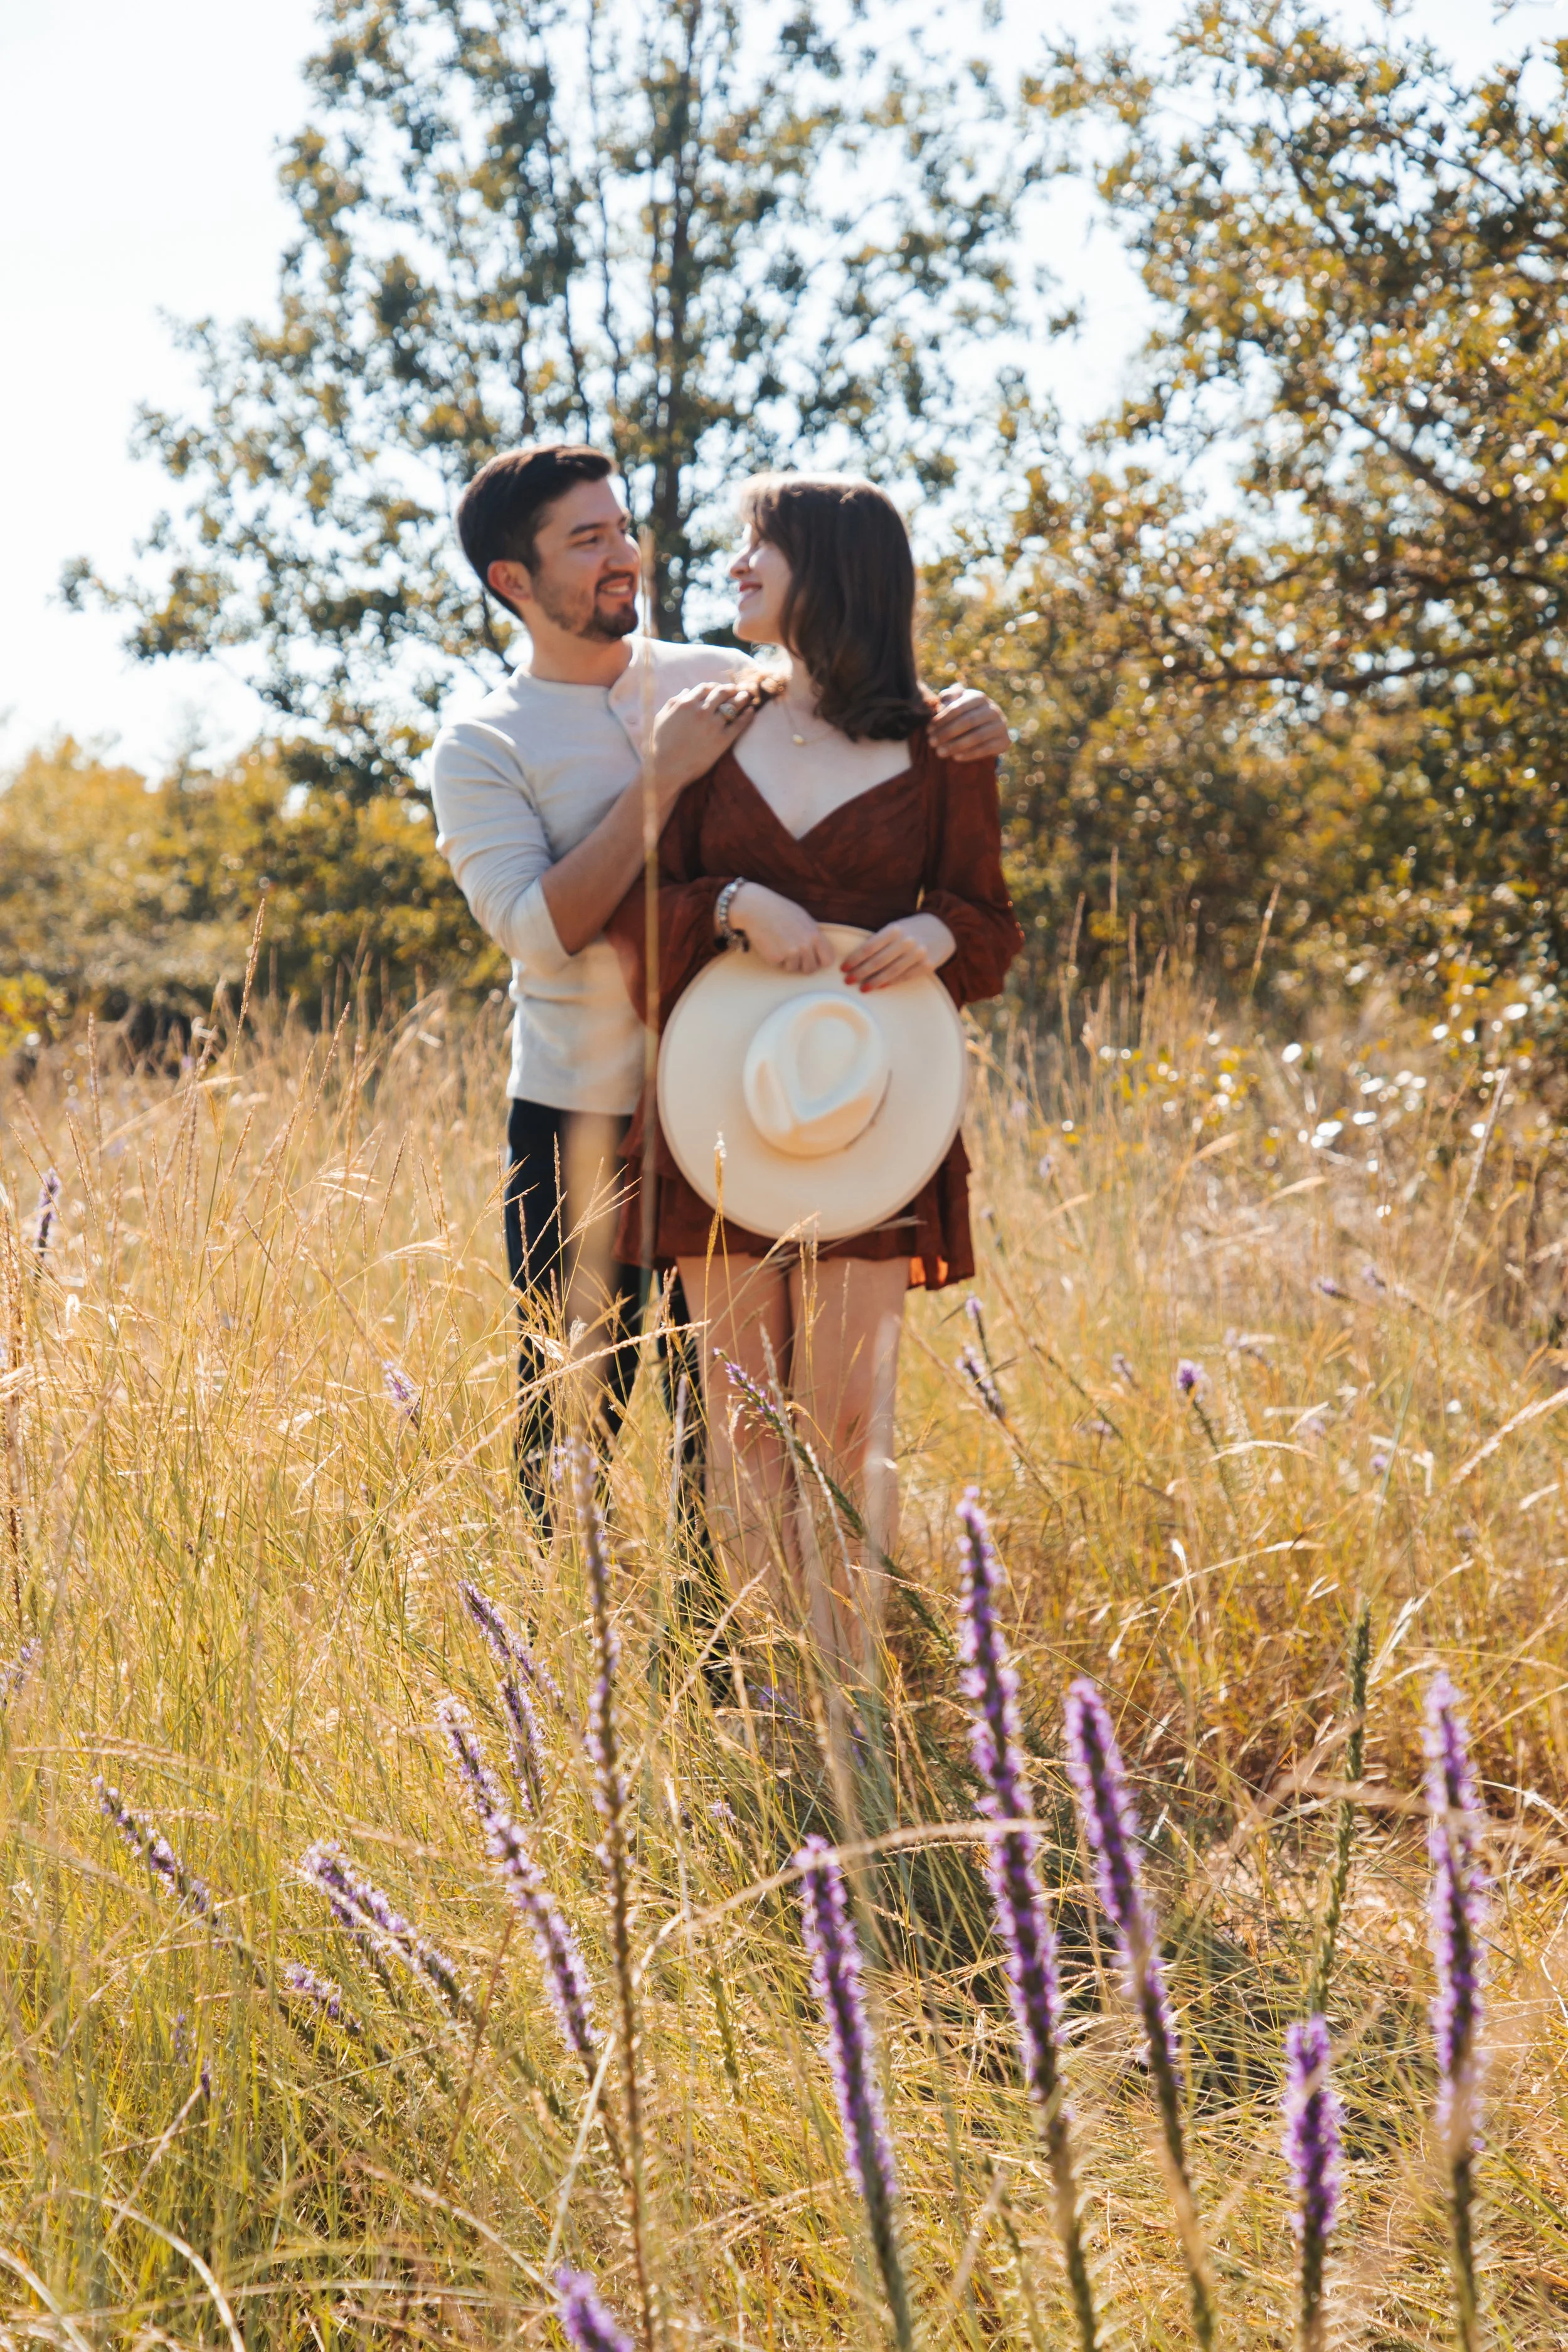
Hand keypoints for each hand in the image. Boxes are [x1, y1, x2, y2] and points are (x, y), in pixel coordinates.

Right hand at [650, 678, 762, 806]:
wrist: (666, 769)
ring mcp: (713, 725)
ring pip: (733, 705)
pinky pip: (739, 724)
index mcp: (685, 704)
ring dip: (742, 698)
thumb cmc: (659, 745)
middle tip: (739, 689)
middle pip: (721, 693)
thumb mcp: (660, 718)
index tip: (720, 688)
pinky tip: (752, 711)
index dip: (715, 686)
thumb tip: (686, 691)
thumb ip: (673, 702)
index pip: (705, 688)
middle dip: (732, 689)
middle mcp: (701, 711)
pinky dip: (747, 715)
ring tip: (748, 696)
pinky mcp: (722, 741)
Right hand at [727, 883, 835, 972]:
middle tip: (793, 954)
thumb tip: (820, 950)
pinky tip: (771, 944)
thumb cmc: (780, 911)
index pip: (828, 959)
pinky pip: (779, 965)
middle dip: (803, 965)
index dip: (820, 961)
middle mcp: (805, 945)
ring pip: (794, 969)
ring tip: (780, 944)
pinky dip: (775, 959)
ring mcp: (790, 953)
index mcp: (815, 935)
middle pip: (811, 969)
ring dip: (787, 961)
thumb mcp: (803, 919)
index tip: (814, 958)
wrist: (756, 908)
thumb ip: (812, 935)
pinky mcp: (776, 958)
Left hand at [840, 912, 955, 990]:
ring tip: (862, 988)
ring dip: (874, 981)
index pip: (869, 947)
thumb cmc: (914, 928)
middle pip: (877, 961)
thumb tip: (859, 958)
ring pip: (891, 972)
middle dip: (860, 972)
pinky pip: (905, 977)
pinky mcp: (927, 965)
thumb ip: (881, 939)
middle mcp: (906, 941)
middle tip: (847, 981)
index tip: (843, 968)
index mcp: (895, 929)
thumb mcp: (898, 927)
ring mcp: (918, 954)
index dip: (854, 959)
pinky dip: (891, 982)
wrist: (946, 927)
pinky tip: (880, 986)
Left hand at [928, 684, 1008, 763]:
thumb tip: (943, 702)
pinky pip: (986, 749)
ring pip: (977, 736)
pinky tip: (955, 758)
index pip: (958, 707)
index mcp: (979, 697)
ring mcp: (1000, 726)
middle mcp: (993, 710)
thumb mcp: (957, 702)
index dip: (942, 719)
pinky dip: (970, 754)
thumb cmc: (966, 713)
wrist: (989, 727)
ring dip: (956, 746)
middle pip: (967, 722)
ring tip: (940, 752)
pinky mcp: (1004, 741)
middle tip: (931, 743)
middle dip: (947, 733)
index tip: (928, 729)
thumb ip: (948, 697)